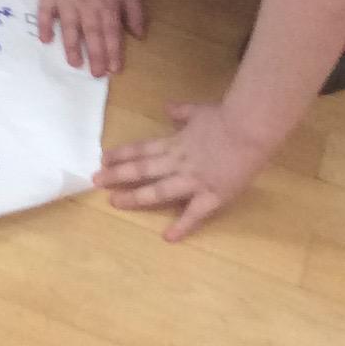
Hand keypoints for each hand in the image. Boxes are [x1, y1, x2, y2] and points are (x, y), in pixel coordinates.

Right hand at [38, 0, 143, 77]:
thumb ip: (134, 13)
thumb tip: (139, 36)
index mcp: (107, 7)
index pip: (111, 34)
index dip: (113, 52)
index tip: (113, 70)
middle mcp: (87, 7)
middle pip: (92, 35)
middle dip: (95, 56)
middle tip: (96, 74)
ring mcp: (66, 2)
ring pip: (70, 28)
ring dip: (72, 47)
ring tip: (74, 64)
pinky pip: (45, 13)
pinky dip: (44, 27)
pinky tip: (45, 40)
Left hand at [94, 101, 273, 241]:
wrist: (249, 129)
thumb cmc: (226, 117)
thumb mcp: (198, 110)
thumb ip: (181, 112)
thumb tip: (168, 107)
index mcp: (175, 142)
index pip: (142, 149)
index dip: (122, 154)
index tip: (103, 159)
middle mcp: (178, 162)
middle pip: (142, 169)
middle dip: (117, 175)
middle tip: (96, 180)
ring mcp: (193, 180)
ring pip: (158, 190)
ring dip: (135, 197)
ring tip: (115, 202)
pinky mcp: (212, 196)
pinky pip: (194, 214)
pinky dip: (181, 226)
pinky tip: (167, 238)